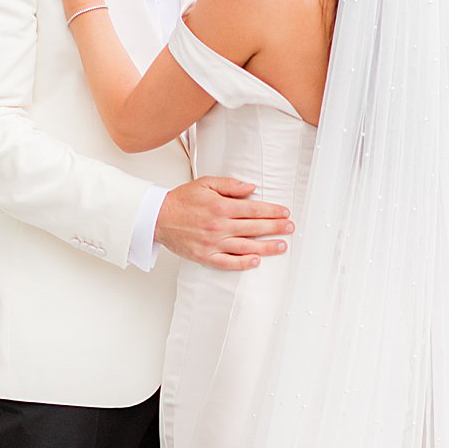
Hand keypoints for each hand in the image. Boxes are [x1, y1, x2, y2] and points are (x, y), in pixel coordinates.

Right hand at [156, 177, 292, 270]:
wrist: (158, 217)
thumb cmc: (181, 200)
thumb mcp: (206, 183)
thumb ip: (230, 185)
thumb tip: (251, 189)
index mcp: (220, 207)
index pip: (254, 209)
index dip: (272, 211)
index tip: (284, 213)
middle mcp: (219, 226)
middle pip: (254, 227)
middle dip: (275, 227)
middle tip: (290, 228)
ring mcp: (213, 243)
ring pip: (246, 246)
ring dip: (266, 247)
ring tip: (282, 246)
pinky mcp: (205, 256)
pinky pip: (227, 262)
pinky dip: (242, 263)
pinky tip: (256, 261)